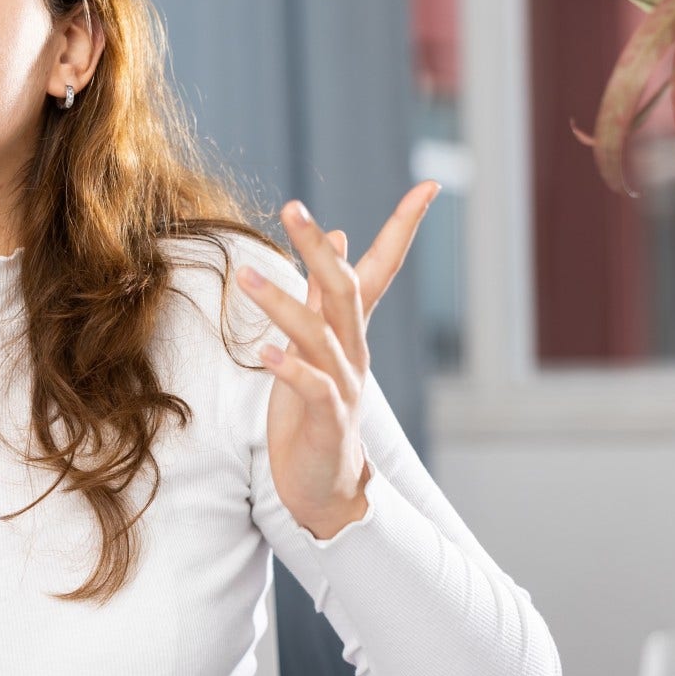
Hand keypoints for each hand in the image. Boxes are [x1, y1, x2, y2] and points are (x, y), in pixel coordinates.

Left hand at [236, 181, 441, 538]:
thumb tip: (337, 236)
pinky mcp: (327, 421)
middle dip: (320, 249)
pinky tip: (265, 353)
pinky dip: (290, 368)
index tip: (429, 185)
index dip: (404, 227)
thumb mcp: (314, 346)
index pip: (382, 268)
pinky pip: (313, 388)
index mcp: (350, 332)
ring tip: (245, 277)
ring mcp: (345, 387)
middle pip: (348, 290)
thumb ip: (321, 295)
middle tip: (293, 207)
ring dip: (282, 304)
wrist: (327, 489)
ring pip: (320, 335)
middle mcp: (353, 353)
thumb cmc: (314, 414)